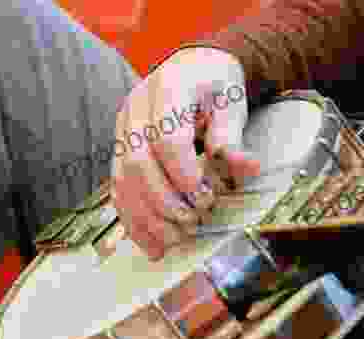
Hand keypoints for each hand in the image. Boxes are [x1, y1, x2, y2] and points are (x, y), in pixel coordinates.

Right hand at [112, 47, 259, 259]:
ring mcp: (123, 128)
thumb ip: (233, 136)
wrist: (193, 68)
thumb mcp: (233, 103)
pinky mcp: (119, 148)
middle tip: (193, 221)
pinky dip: (133, 219)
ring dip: (146, 216)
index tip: (206, 197)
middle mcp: (137, 107)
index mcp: (169, 87)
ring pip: (121, 179)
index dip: (184, 174)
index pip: (167, 138)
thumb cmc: (217, 87)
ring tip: (175, 239)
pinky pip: (117, 188)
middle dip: (164, 201)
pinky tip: (151, 243)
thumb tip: (246, 166)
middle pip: (137, 162)